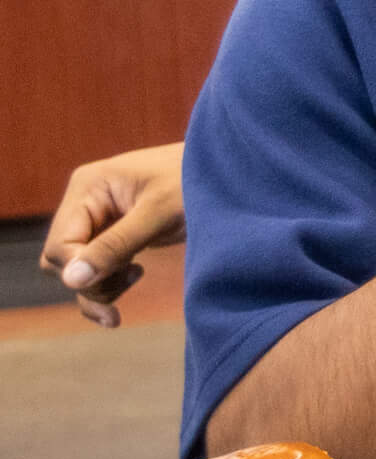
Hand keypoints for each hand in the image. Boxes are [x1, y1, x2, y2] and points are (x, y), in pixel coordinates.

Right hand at [39, 144, 187, 328]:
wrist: (231, 173)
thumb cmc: (197, 183)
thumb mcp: (159, 214)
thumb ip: (115, 246)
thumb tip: (71, 281)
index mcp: (89, 186)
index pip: (60, 245)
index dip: (82, 271)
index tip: (123, 276)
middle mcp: (86, 201)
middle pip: (62, 261)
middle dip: (93, 280)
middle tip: (134, 278)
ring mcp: (99, 217)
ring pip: (77, 269)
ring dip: (101, 285)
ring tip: (137, 277)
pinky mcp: (115, 232)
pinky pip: (96, 267)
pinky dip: (108, 282)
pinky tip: (135, 277)